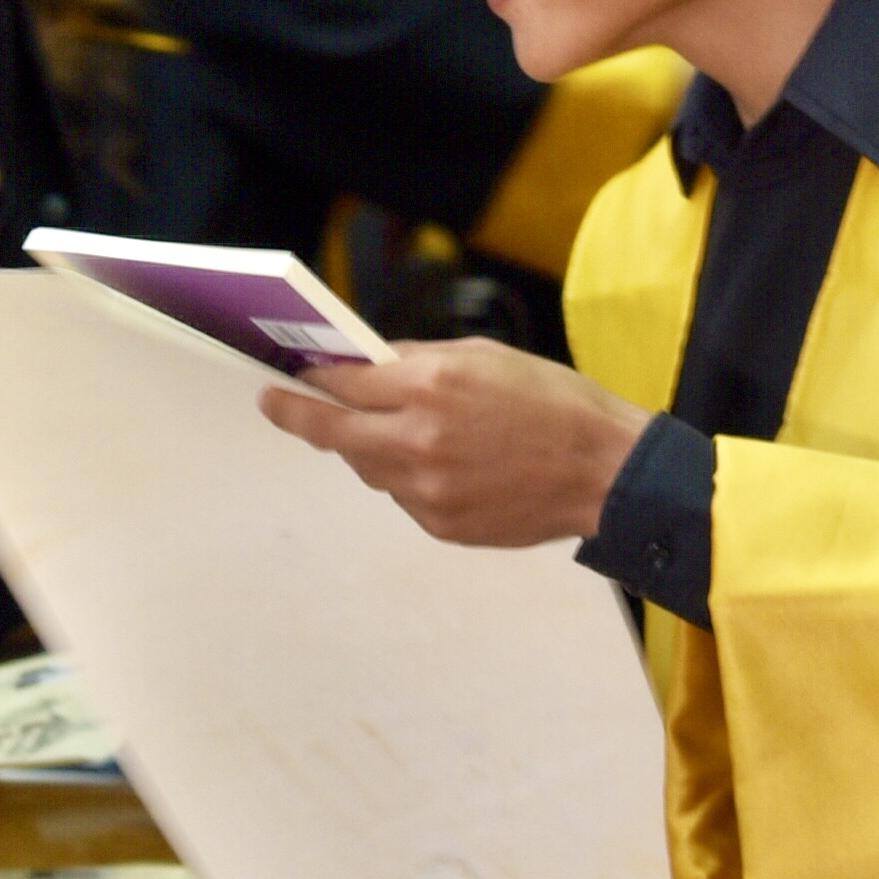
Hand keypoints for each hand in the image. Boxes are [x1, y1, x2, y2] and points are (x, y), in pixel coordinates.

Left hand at [257, 338, 650, 547]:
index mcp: (431, 386)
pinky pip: (401, 495)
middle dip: (297, 415)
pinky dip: (406, 476)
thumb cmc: (552, 403)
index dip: (311, 377)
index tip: (289, 374)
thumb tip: (367, 364)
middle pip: (333, 431)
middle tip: (274, 404)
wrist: (605, 471)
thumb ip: (417, 360)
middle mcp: (419, 439)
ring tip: (397, 430)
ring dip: (366, 446)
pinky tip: (442, 463)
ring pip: (367, 466)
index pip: (343, 382)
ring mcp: (426, 488)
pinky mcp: (439, 523)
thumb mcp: (484, 355)